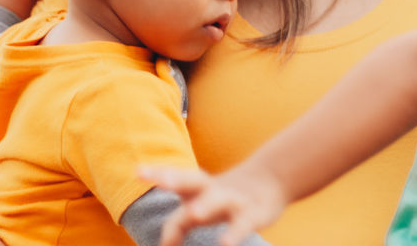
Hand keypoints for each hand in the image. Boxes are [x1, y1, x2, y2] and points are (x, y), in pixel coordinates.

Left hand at [140, 164, 286, 245]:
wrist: (271, 180)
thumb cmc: (224, 197)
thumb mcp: (201, 203)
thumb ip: (179, 222)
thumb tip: (164, 243)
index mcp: (198, 185)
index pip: (176, 185)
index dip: (160, 183)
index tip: (144, 187)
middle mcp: (214, 189)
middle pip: (193, 180)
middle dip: (176, 178)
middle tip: (161, 179)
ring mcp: (234, 199)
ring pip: (219, 199)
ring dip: (207, 205)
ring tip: (195, 213)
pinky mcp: (254, 214)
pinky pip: (243, 224)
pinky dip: (234, 233)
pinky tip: (225, 244)